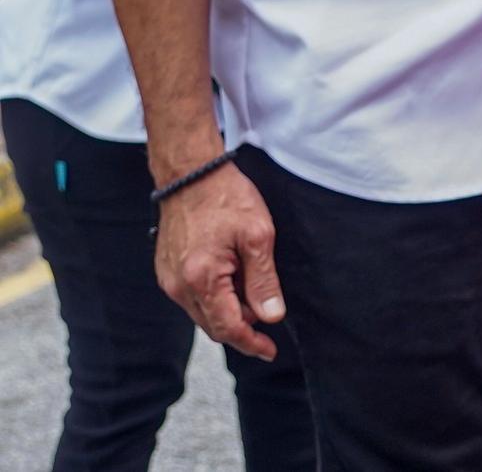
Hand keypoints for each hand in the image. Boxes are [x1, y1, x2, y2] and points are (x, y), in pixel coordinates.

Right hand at [154, 162, 285, 360]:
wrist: (190, 174)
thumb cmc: (227, 199)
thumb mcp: (258, 236)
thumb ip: (263, 281)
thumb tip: (271, 317)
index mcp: (202, 279)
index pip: (228, 327)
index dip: (251, 343)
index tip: (270, 351)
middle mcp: (179, 286)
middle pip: (213, 325)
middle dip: (242, 328)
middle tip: (268, 317)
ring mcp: (169, 280)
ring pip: (202, 313)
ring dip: (229, 312)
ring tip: (253, 290)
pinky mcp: (166, 271)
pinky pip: (193, 298)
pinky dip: (215, 298)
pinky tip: (234, 280)